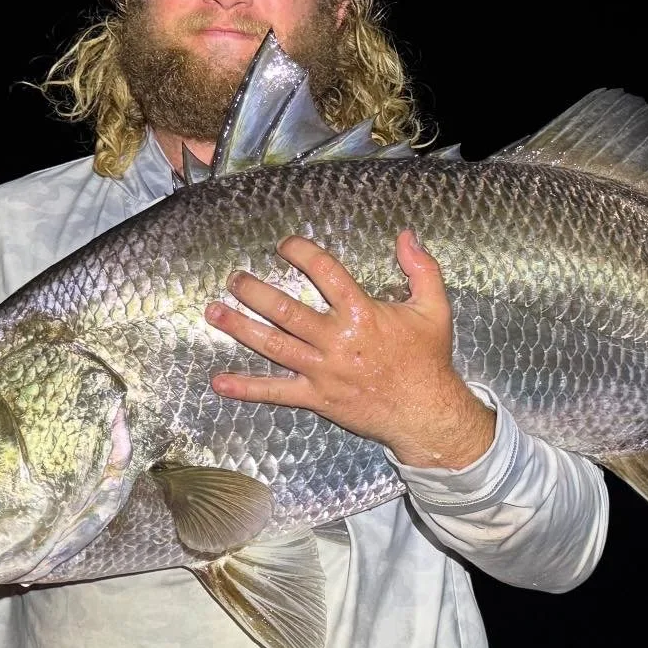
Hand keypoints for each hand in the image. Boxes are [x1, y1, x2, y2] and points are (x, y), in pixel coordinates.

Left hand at [204, 231, 495, 468]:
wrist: (426, 412)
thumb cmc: (428, 359)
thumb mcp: (434, 308)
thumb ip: (422, 269)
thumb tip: (406, 235)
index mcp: (362, 314)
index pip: (326, 274)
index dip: (303, 254)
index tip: (285, 244)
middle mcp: (336, 340)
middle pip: (287, 311)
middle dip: (256, 292)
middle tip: (234, 279)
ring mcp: (322, 371)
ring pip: (274, 345)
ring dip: (240, 328)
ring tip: (213, 311)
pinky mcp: (316, 398)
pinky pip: (276, 392)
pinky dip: (247, 388)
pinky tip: (219, 382)